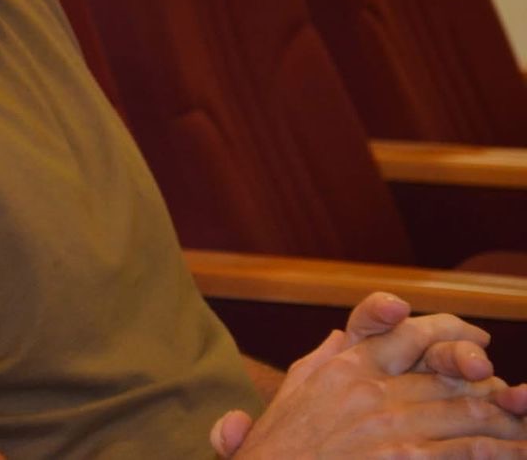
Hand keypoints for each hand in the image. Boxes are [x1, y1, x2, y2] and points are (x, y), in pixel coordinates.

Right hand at [209, 293, 526, 456]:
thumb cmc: (278, 447)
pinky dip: (493, 449)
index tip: (478, 343)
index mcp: (344, 367)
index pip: (408, 333)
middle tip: (510, 391)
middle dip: (485, 380)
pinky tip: (509, 451)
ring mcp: (388, 425)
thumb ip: (320, 360)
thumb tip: (339, 335)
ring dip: (499, 417)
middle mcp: (370, 389)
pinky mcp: (402, 459)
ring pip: (464, 409)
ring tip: (519, 425)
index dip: (450, 333)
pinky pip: (463, 449)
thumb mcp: (291, 392)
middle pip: (446, 372)